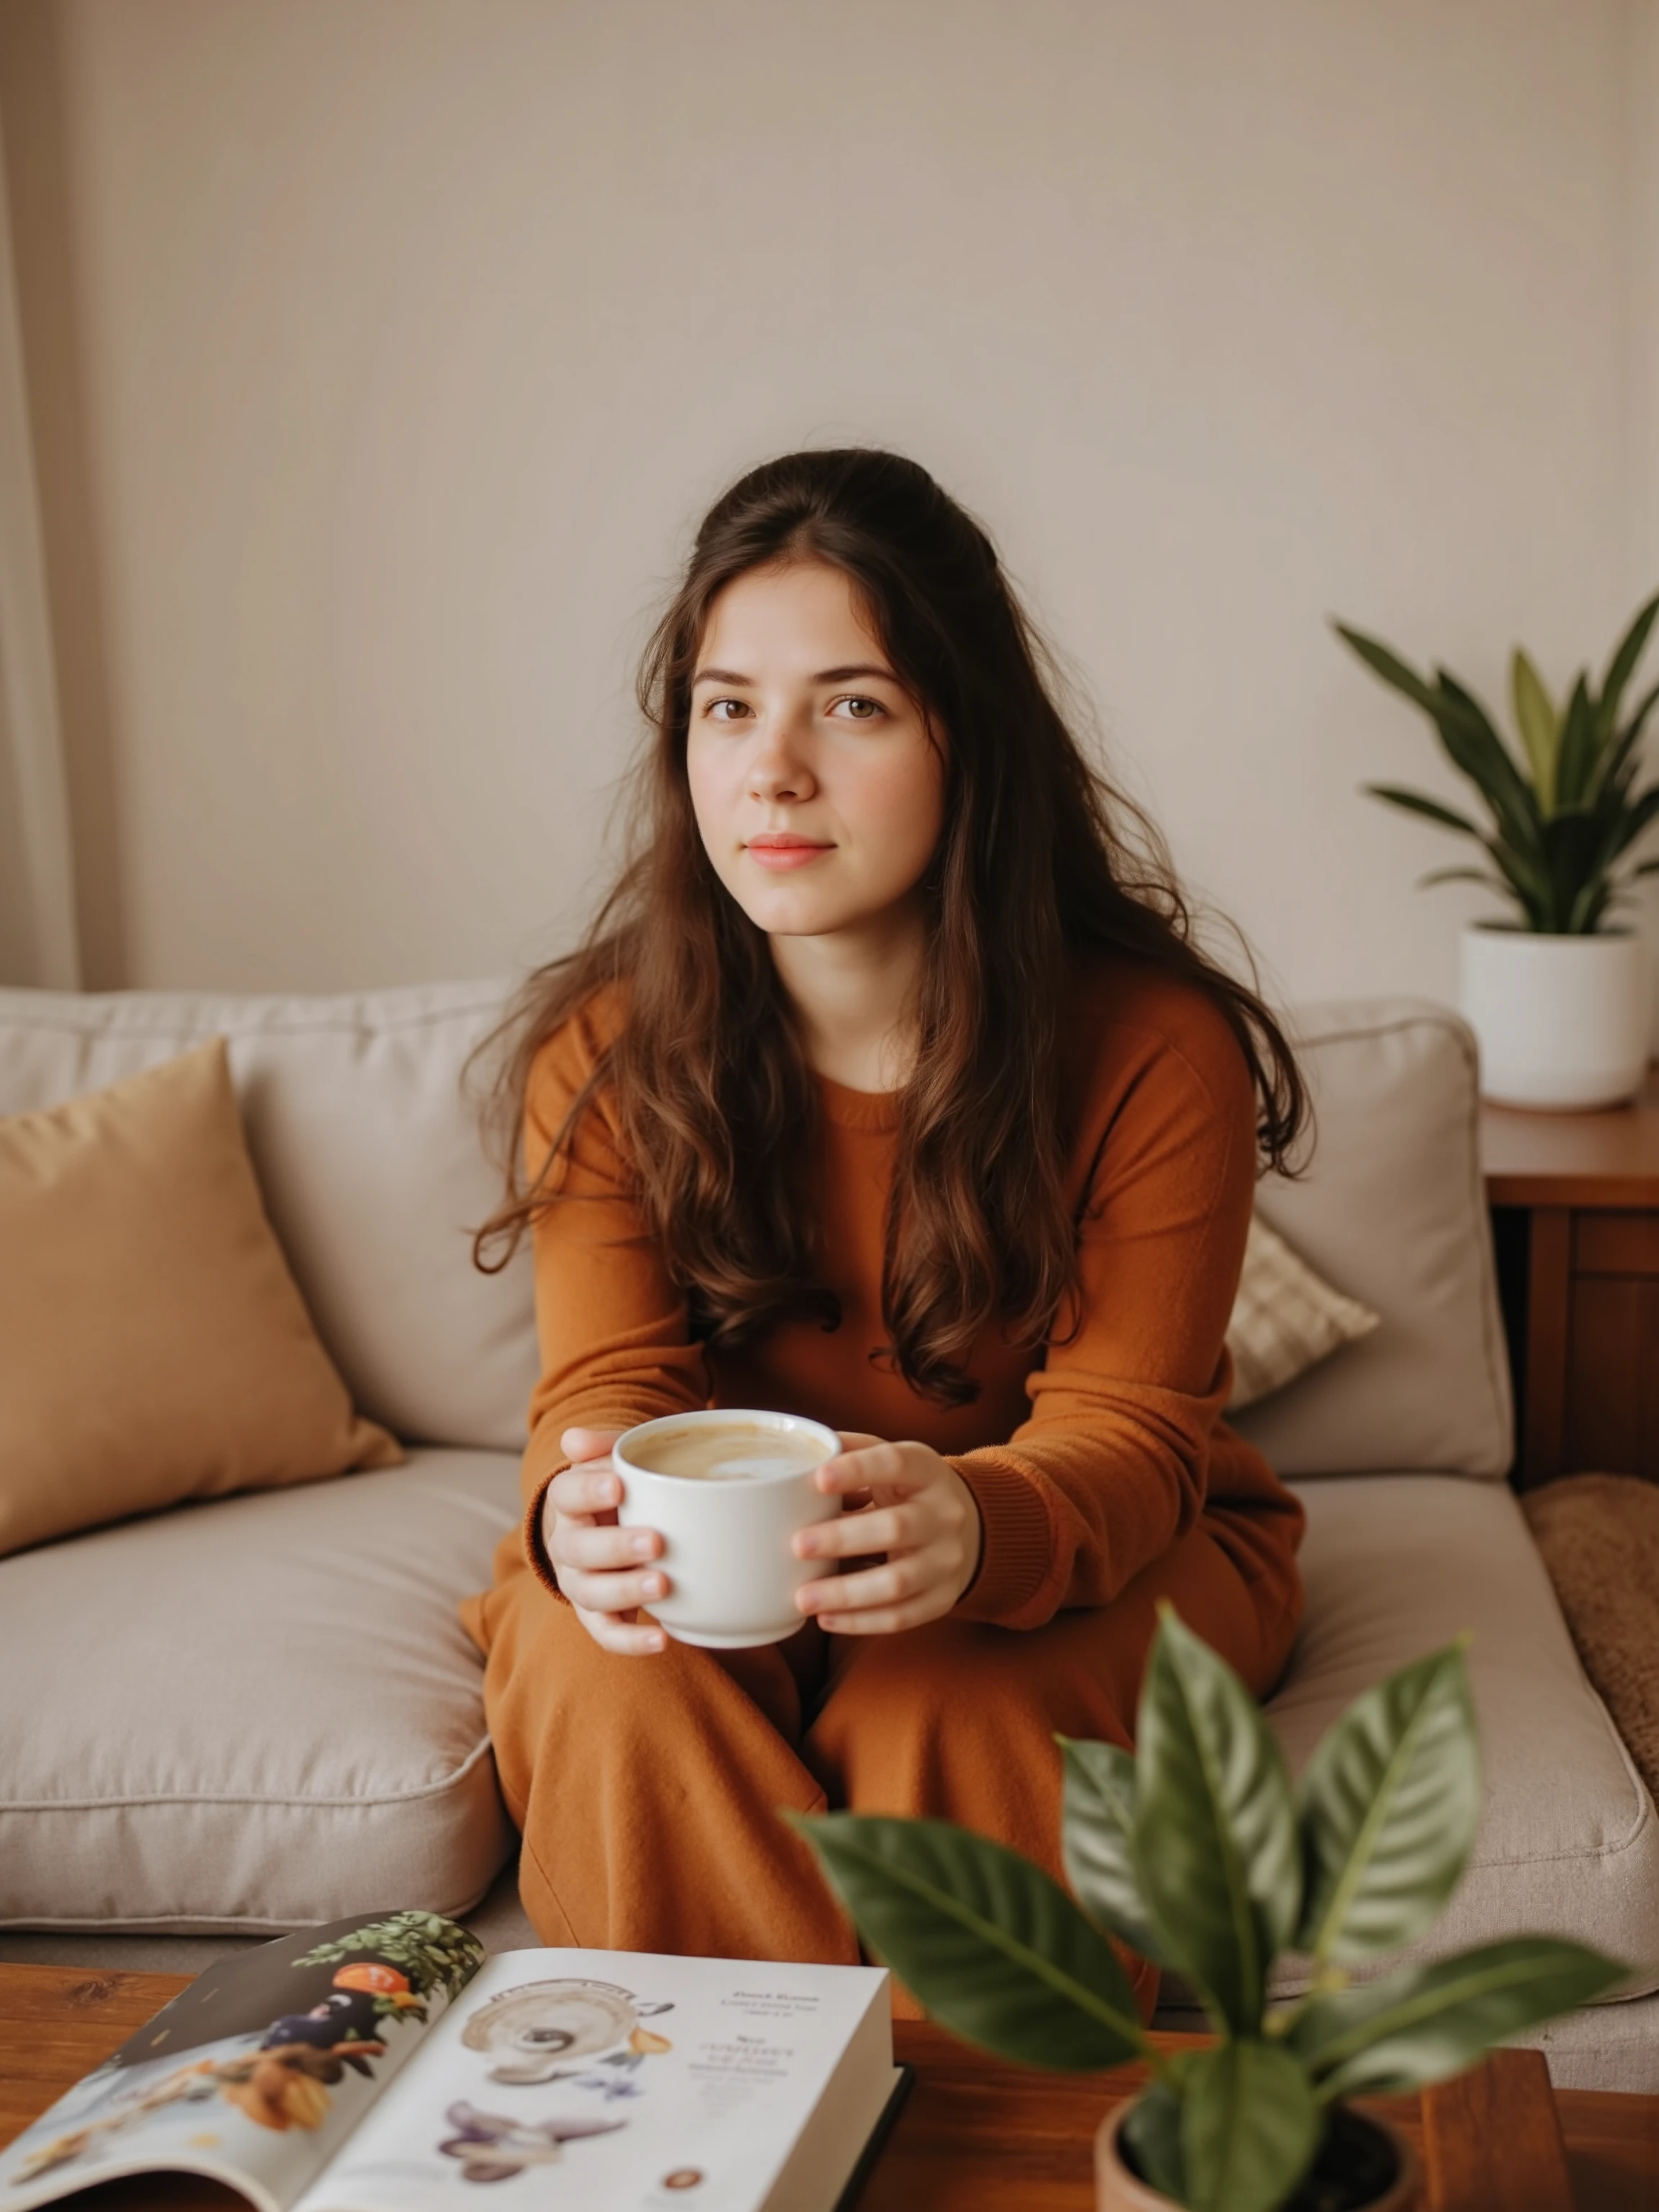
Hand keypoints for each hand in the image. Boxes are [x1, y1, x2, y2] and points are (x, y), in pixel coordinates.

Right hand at [541, 1427, 667, 1655]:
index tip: (619, 1486)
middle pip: (578, 1549)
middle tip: (656, 1541)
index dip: (588, 1491)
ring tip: (663, 1585)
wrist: (616, 1520)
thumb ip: (603, 1445)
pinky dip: (631, 1641)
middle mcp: (567, 1545)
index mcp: (569, 1500)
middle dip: (616, 1547)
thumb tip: (574, 1440)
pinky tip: (662, 1638)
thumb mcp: (617, 1457)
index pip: (566, 1494)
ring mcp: (580, 1582)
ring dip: (625, 1591)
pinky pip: (607, 1633)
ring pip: (590, 1593)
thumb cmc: (623, 1485)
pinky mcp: (599, 1615)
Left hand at [792, 1433, 983, 1633]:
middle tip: (798, 1545)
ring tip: (803, 1597)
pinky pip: (903, 1616)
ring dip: (846, 1593)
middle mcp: (944, 1514)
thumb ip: (852, 1451)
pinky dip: (862, 1622)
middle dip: (843, 1539)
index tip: (818, 1479)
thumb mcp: (892, 1461)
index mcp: (927, 1471)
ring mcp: (947, 1560)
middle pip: (895, 1528)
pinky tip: (827, 1619)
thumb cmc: (909, 1490)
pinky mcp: (943, 1598)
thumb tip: (802, 1448)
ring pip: (898, 1581)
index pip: (895, 1463)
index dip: (858, 1470)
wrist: (969, 1527)